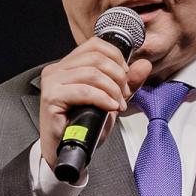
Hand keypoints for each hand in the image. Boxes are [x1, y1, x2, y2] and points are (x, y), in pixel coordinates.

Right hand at [39, 36, 151, 168]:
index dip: (116, 58)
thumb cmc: (83, 127)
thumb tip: (144, 65)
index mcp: (68, 65)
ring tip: (117, 104)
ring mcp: (52, 82)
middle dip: (117, 76)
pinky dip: (102, 99)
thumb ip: (127, 83)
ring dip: (112, 89)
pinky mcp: (51, 97)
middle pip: (96, 58)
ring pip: (92, 73)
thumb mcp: (111, 100)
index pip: (95, 45)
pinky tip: (110, 108)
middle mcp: (57, 69)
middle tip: (122, 95)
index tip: (125, 77)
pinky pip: (84, 91)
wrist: (67, 151)